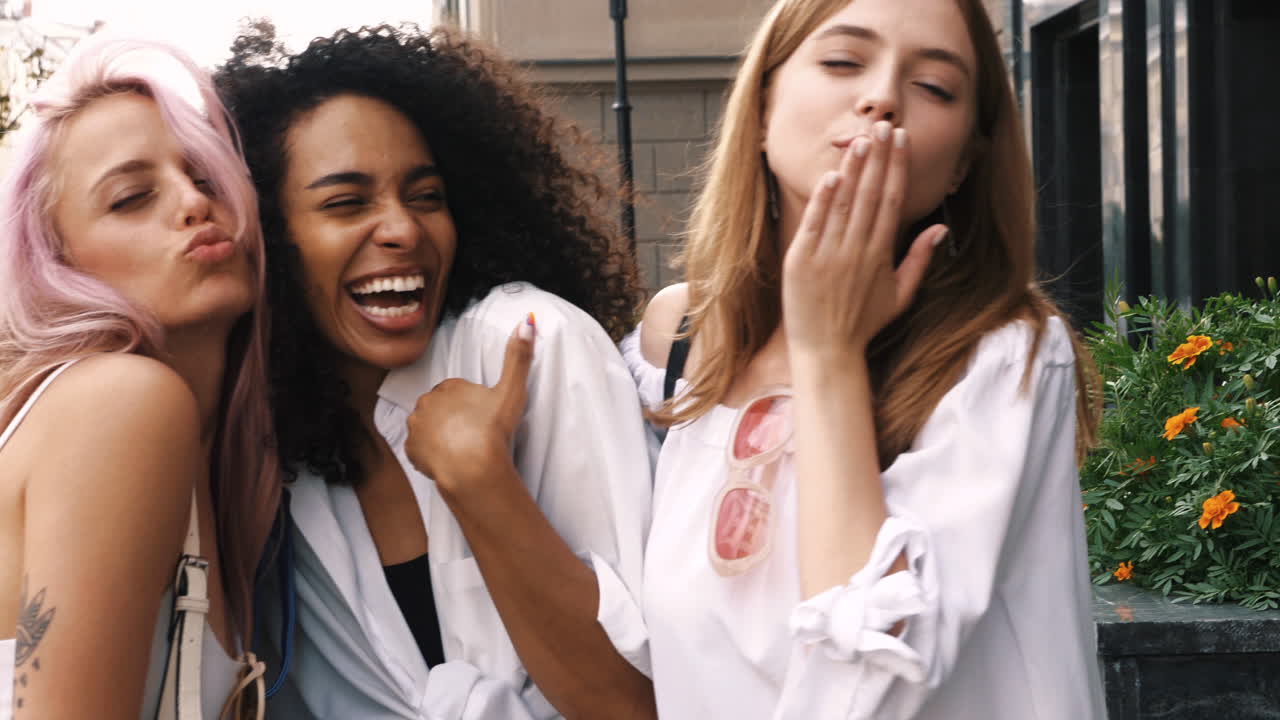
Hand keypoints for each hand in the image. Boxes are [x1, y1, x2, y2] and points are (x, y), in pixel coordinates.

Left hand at [405, 314, 535, 498]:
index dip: (470, 404)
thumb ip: (519, 356)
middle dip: (452, 417)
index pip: (456, 392)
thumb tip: (527, 320)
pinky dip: (430, 454)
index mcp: (448, 386)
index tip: (482, 416)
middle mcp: (426, 402)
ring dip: (440, 435)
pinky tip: (448, 459)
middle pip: (440, 408)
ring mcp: (415, 427)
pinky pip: (419, 450)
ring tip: (461, 448)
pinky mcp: (410, 450)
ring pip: (427, 427)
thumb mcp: (512, 390)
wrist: (473, 466)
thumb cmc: (493, 428)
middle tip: (473, 433)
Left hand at [781, 121, 947, 361]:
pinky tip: (831, 175)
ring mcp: (828, 255)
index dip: (897, 168)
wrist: (826, 351)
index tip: (901, 141)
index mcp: (880, 255)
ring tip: (862, 139)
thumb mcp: (900, 295)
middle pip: (870, 195)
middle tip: (885, 126)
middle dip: (879, 159)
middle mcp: (856, 251)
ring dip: (853, 170)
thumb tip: (940, 227)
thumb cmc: (863, 324)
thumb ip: (919, 260)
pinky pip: (814, 225)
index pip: (892, 201)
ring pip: (844, 204)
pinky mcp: (802, 261)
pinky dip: (823, 200)